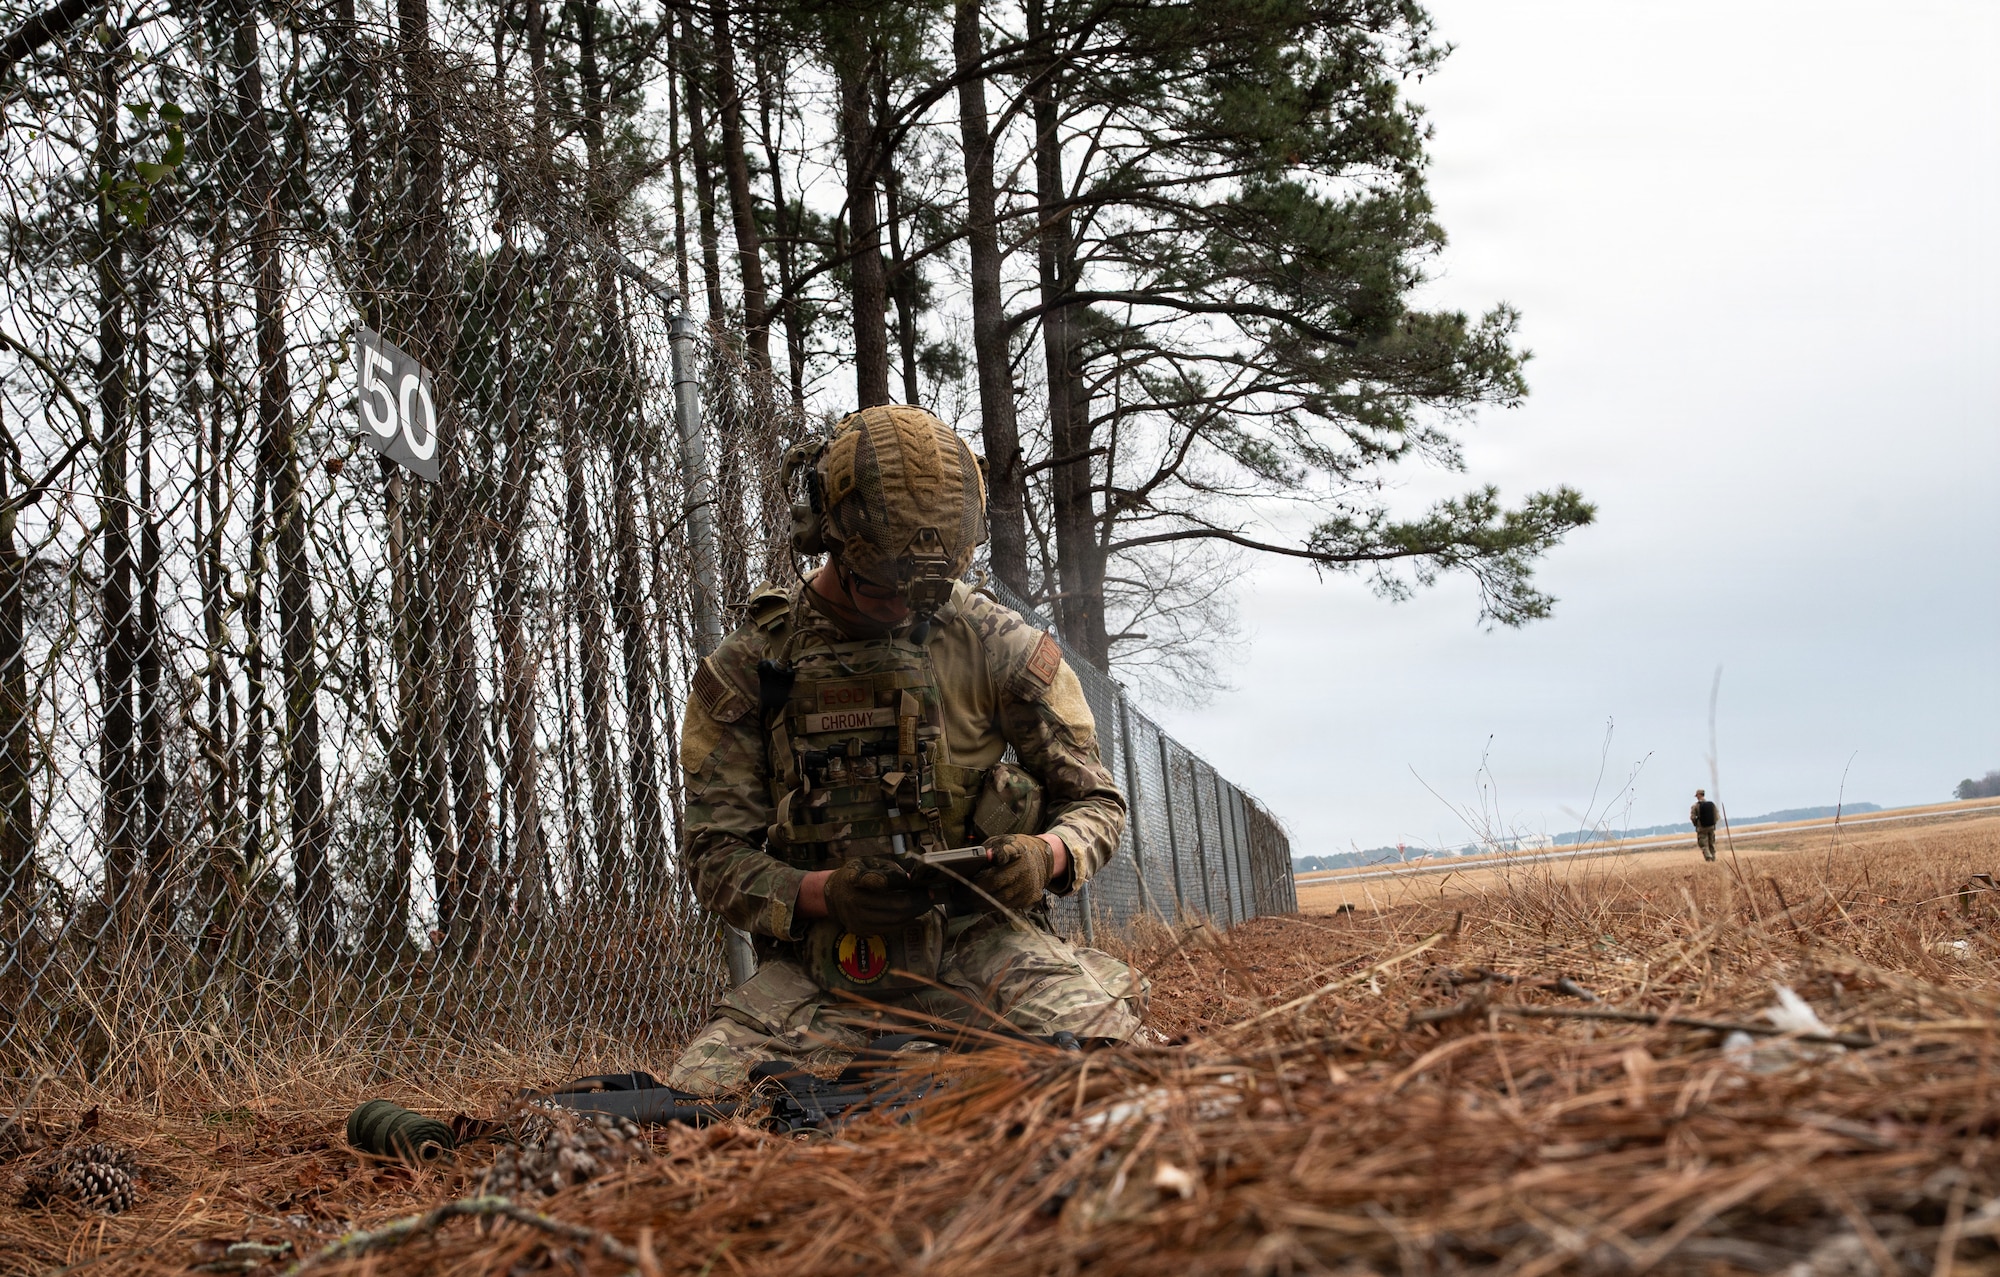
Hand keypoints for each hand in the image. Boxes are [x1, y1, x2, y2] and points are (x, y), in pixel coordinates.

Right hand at [821, 856, 935, 933]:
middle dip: (916, 901)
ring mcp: (856, 918)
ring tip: (925, 904)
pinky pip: (889, 929)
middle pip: (892, 904)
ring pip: (893, 920)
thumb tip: (909, 880)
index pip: (877, 881)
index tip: (912, 881)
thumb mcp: (866, 862)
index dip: (897, 881)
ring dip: (914, 913)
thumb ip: (887, 869)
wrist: (832, 895)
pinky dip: (904, 922)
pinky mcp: (861, 930)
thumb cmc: (855, 875)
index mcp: (853, 879)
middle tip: (929, 896)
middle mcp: (853, 901)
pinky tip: (913, 915)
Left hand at [971, 833, 1055, 911]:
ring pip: (999, 900)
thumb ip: (989, 848)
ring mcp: (1027, 887)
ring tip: (964, 900)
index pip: (1006, 853)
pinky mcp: (1027, 899)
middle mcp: (1024, 870)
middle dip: (974, 889)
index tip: (986, 857)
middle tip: (958, 892)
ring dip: (979, 902)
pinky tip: (979, 903)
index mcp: (1017, 851)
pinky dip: (990, 906)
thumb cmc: (1016, 850)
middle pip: (995, 883)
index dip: (998, 855)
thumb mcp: (1002, 841)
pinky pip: (1004, 906)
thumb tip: (981, 856)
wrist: (1041, 859)